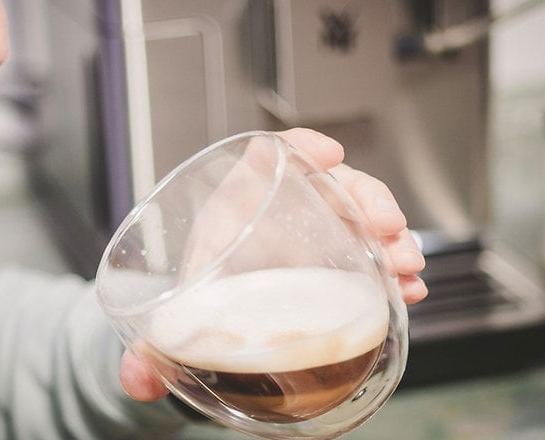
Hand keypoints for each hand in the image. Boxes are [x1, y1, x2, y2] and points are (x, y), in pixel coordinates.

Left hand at [118, 128, 426, 401]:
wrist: (210, 325)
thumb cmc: (191, 303)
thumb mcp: (174, 321)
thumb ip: (150, 351)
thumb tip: (137, 381)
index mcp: (234, 213)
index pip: (265, 160)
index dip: (299, 147)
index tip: (329, 155)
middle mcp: (277, 218)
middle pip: (326, 185)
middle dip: (365, 199)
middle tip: (387, 228)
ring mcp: (310, 239)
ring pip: (358, 218)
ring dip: (390, 238)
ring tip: (406, 266)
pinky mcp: (333, 266)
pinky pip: (369, 255)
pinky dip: (392, 270)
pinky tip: (407, 290)